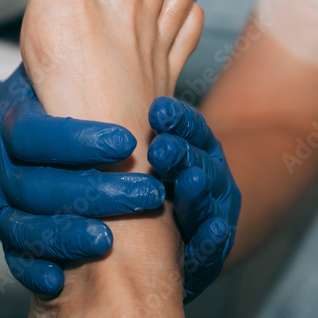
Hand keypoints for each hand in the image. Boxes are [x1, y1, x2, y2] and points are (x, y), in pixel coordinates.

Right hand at [0, 64, 164, 295]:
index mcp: (13, 121)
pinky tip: (59, 281)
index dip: (79, 140)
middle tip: (148, 196)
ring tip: (105, 243)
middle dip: (93, 193)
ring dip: (63, 235)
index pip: (38, 133)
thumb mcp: (51, 68)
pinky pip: (14, 257)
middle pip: (38, 186)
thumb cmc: (39, 99)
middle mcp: (2, 165)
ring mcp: (1, 202)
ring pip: (23, 226)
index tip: (126, 143)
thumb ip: (84, 52)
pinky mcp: (6, 233)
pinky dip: (33, 269)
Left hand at [147, 97, 240, 302]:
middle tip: (161, 149)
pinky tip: (214, 229)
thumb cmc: (156, 187)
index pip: (192, 130)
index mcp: (199, 152)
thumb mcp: (155, 153)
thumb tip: (104, 58)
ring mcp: (214, 219)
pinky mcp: (208, 259)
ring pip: (206, 205)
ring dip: (197, 194)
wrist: (191, 241)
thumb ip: (147, 129)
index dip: (179, 120)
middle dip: (181, 156)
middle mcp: (211, 183)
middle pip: (198, 165)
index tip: (158, 110)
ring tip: (190, 180)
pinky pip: (212, 250)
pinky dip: (213, 241)